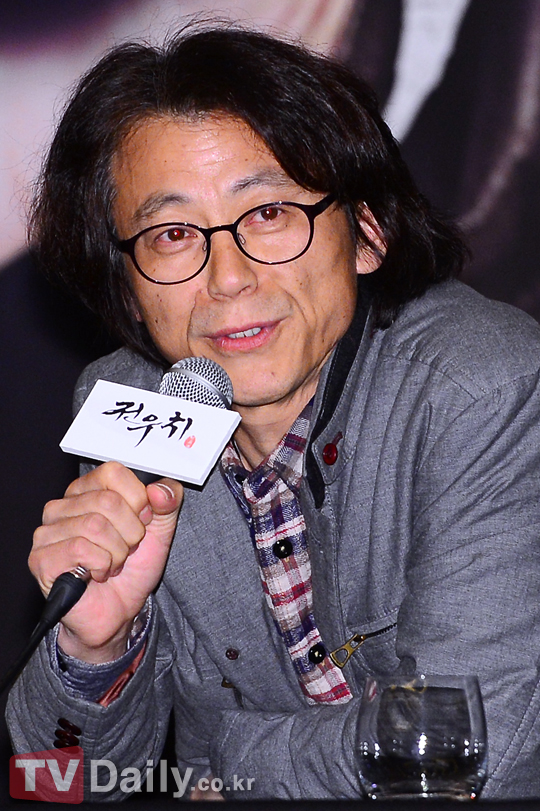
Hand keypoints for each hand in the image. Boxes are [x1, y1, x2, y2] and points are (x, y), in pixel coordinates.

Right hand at [29, 461, 182, 661]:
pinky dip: (102, 565)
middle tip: (127, 549)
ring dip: (117, 552)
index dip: (137, 499)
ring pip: (95, 525)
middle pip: (107, 501)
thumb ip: (168, 502)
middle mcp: (62, 507)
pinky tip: (98, 574)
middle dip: (130, 532)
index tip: (141, 520)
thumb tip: (161, 489)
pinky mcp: (41, 558)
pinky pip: (80, 549)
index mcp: (86, 491)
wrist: (118, 612)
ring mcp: (47, 532)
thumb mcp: (160, 530)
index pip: (112, 472)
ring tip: (113, 562)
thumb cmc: (131, 570)